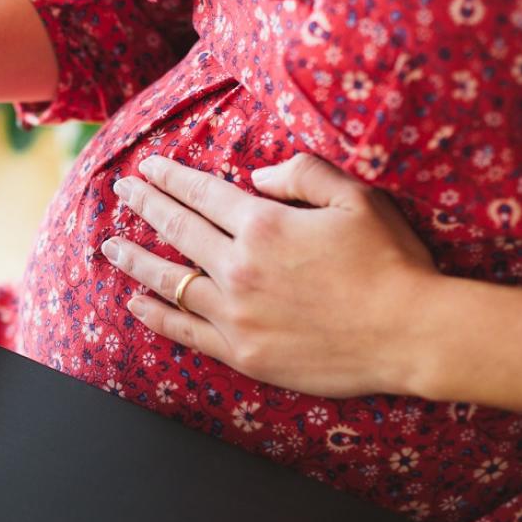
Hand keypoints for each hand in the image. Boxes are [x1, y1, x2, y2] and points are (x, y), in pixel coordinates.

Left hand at [101, 154, 437, 397]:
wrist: (411, 333)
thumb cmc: (390, 262)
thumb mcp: (356, 198)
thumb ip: (303, 174)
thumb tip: (256, 175)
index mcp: (263, 224)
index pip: (202, 193)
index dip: (170, 177)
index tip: (147, 168)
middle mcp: (238, 266)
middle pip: (178, 229)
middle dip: (144, 205)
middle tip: (121, 191)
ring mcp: (235, 313)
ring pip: (170, 280)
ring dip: (135, 259)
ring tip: (110, 246)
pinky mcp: (242, 352)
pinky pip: (185, 331)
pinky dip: (156, 315)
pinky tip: (135, 302)